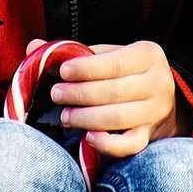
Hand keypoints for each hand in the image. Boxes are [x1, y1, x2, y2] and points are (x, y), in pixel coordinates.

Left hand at [53, 41, 177, 159]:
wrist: (158, 98)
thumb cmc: (124, 72)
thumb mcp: (107, 54)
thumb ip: (74, 52)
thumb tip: (34, 46)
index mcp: (148, 54)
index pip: (115, 63)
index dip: (86, 69)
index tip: (62, 72)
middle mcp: (158, 82)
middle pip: (115, 92)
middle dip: (80, 94)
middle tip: (57, 95)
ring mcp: (155, 111)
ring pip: (119, 118)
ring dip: (86, 118)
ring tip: (66, 116)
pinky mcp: (149, 135)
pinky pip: (130, 144)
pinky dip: (108, 144)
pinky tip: (88, 138)